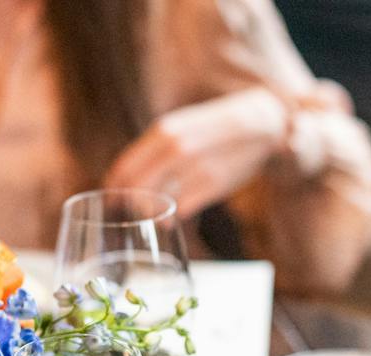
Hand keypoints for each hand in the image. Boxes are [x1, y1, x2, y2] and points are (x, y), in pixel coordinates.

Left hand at [104, 86, 289, 219]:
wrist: (260, 124)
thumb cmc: (213, 130)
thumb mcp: (180, 128)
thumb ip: (155, 150)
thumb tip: (129, 177)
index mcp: (164, 131)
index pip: (125, 167)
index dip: (113, 188)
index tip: (110, 200)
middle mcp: (177, 147)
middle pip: (137, 187)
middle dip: (128, 204)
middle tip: (126, 213)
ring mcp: (196, 166)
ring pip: (158, 201)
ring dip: (150, 213)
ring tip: (150, 216)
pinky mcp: (214, 184)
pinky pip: (181, 209)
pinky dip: (172, 216)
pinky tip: (171, 217)